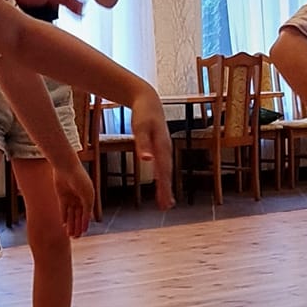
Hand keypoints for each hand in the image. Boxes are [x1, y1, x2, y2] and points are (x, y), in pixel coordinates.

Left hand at [51, 155, 94, 238]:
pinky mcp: (62, 196)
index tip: (83, 233)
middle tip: (76, 238)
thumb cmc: (79, 179)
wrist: (66, 167)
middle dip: (77, 227)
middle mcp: (80, 199)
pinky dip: (64, 217)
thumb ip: (87, 208)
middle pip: (79, 216)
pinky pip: (63, 209)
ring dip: (71, 224)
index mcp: (89, 199)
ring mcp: (71, 198)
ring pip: (71, 215)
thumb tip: (87, 220)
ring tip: (69, 234)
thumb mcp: (86, 195)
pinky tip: (63, 225)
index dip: (84, 224)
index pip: (86, 215)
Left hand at [131, 86, 173, 209]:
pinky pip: (163, 165)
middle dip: (166, 190)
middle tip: (166, 207)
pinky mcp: (161, 146)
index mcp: (162, 146)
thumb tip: (146, 161)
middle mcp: (166, 149)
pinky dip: (163, 176)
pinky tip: (162, 183)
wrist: (148, 100)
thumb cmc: (143, 113)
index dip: (164, 187)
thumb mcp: (140, 127)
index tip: (165, 202)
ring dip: (166, 185)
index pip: (163, 171)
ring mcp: (164, 147)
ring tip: (166, 201)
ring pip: (166, 170)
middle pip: (167, 172)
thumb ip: (143, 144)